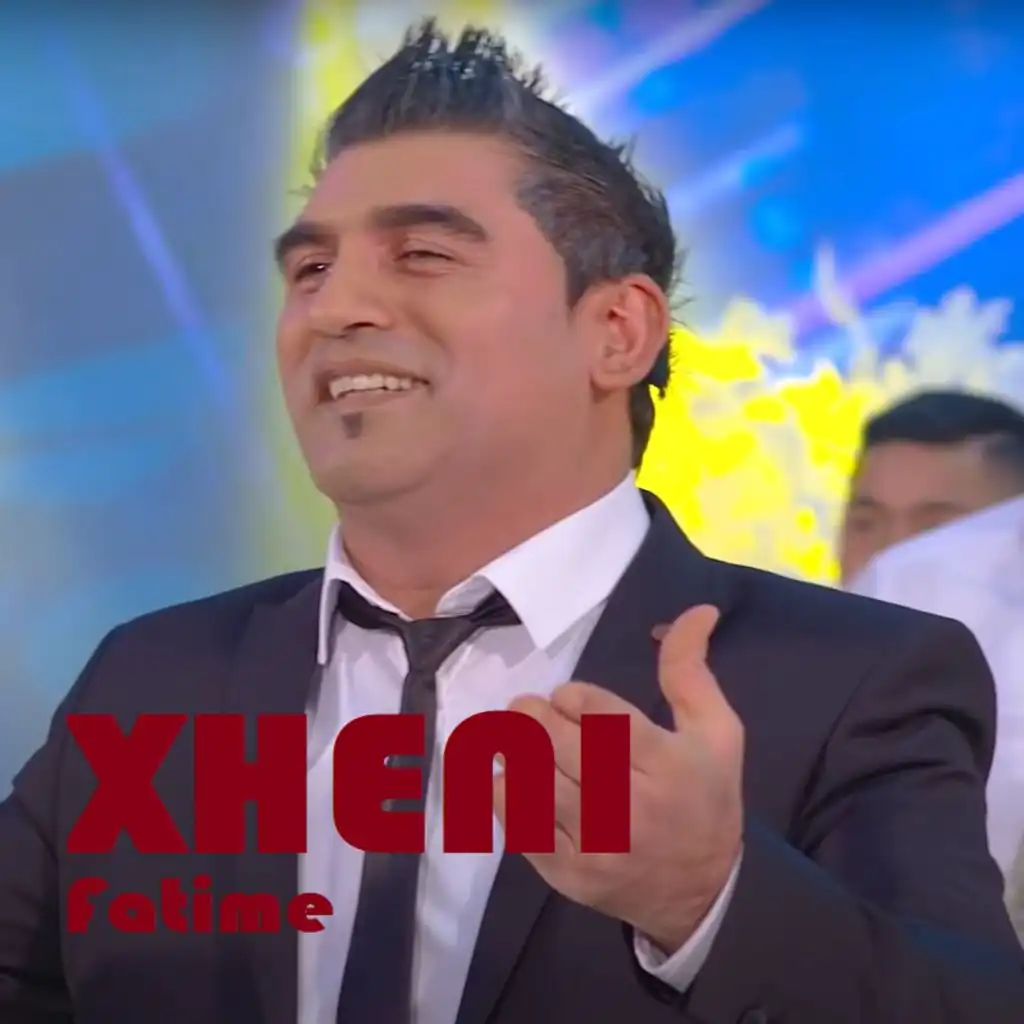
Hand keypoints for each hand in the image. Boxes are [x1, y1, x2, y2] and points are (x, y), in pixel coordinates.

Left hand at [493, 605, 743, 953]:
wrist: (703, 894)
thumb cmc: (708, 798)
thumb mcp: (718, 731)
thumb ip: (691, 670)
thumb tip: (696, 609)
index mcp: (667, 765)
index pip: (601, 718)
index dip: (572, 698)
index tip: (567, 697)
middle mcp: (629, 807)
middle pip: (558, 747)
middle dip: (531, 717)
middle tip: (525, 707)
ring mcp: (595, 846)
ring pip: (532, 786)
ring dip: (511, 752)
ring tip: (508, 736)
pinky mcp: (569, 875)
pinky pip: (520, 829)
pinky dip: (503, 797)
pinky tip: (503, 777)